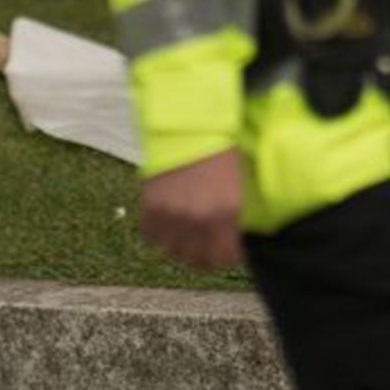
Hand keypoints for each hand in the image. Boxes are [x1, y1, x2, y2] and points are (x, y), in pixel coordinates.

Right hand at [138, 149, 243, 269]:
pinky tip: (167, 221)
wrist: (190, 128)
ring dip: (178, 246)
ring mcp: (174, 215)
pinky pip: (151, 237)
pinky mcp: (151, 207)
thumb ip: (236, 218)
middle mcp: (201, 219)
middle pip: (197, 261)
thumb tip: (234, 242)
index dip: (225, 255)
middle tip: (203, 246)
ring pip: (172, 252)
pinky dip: (158, 232)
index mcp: (229, 213)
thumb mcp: (238, 188)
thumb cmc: (219, 153)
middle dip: (202, 255)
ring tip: (184, 233)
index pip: (225, 257)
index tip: (224, 250)